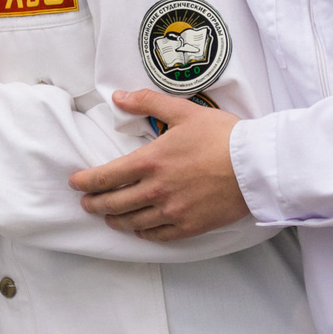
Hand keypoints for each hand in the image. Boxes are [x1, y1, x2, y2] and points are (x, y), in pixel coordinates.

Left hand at [74, 89, 250, 238]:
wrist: (257, 165)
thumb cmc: (222, 136)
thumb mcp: (183, 111)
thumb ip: (147, 103)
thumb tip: (119, 97)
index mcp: (150, 161)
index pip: (106, 177)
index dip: (85, 182)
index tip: (75, 183)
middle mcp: (156, 190)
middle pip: (114, 204)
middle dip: (94, 204)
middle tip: (86, 204)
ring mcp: (173, 212)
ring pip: (133, 223)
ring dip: (115, 221)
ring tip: (109, 218)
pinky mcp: (190, 226)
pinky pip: (158, 236)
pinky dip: (144, 233)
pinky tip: (140, 229)